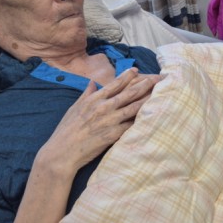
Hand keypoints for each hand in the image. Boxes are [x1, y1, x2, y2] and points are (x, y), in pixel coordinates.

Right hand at [40, 68, 161, 174]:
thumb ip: (86, 94)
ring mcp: (110, 121)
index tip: (136, 70)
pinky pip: (131, 125)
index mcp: (94, 99)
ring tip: (160, 92)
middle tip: (157, 77)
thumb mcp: (74, 108)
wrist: (62, 152)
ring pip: (134, 107)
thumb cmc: (66, 130)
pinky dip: (142, 119)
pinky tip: (153, 115)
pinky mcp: (113, 134)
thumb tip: (92, 83)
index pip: (114, 84)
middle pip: (129, 93)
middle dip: (144, 84)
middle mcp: (104, 107)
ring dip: (148, 98)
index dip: (127, 75)